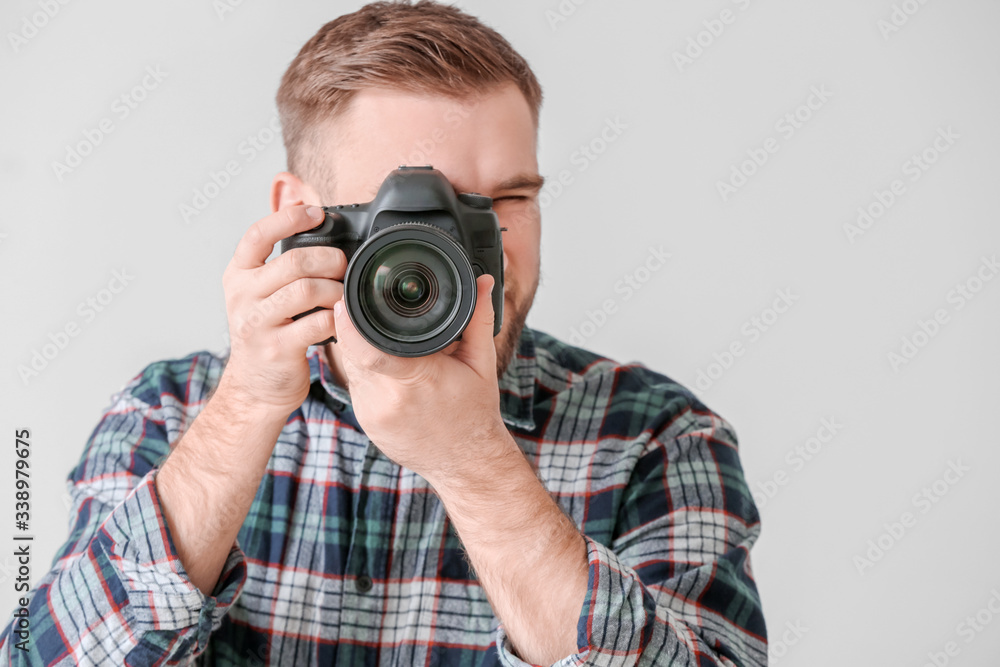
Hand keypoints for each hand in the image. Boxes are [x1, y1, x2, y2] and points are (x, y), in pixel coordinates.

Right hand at [220, 205, 345, 414]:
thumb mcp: (260, 292)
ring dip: (335, 289)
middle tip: (343, 266)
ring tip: (343, 294)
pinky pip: (316, 323)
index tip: (317, 213)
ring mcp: (256, 323)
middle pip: (293, 261)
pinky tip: (340, 319)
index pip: (257, 234)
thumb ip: (279, 262)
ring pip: (305, 290)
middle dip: (329, 259)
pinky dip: (336, 318)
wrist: (256, 386)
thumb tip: (310, 216)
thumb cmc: (268, 332)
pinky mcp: (275, 349)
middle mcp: (242, 296)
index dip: (289, 218)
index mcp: (238, 275)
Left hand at [332, 273, 509, 478]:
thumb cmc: (475, 413)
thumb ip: (478, 319)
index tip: (343, 301)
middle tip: (363, 311)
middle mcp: (389, 398)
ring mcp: (373, 414)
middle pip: (352, 352)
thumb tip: (484, 282)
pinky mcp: (366, 424)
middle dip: (354, 329)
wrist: (466, 463)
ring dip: (359, 351)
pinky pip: (356, 387)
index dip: (349, 323)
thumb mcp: (481, 363)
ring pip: (350, 368)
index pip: (367, 349)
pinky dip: (365, 373)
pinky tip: (386, 372)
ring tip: (384, 344)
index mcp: (418, 379)